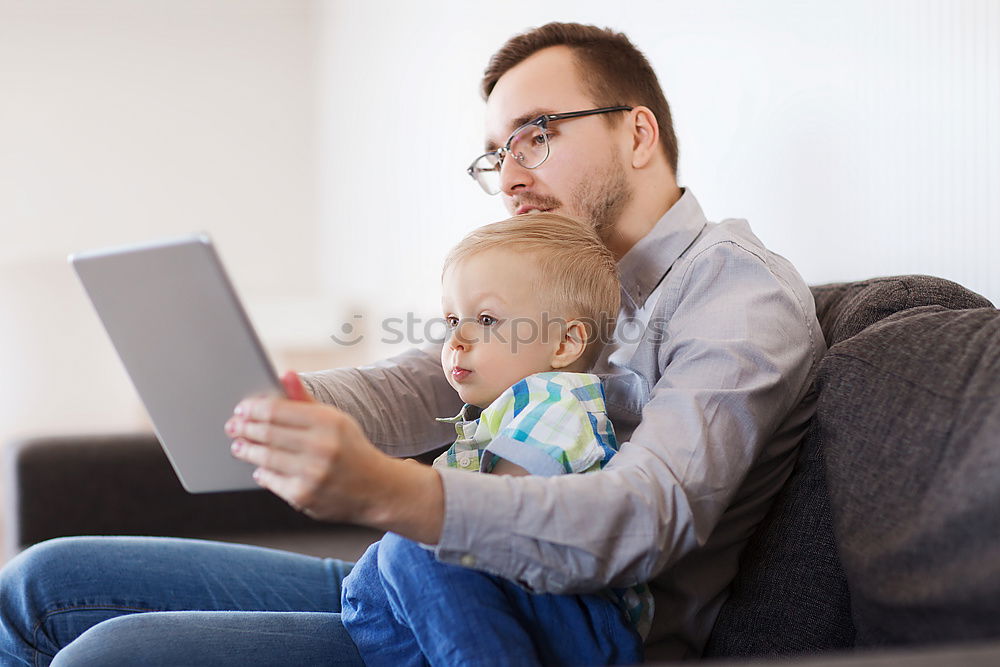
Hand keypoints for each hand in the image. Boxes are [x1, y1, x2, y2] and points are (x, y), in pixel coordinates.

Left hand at [226, 371, 444, 540]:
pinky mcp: (304, 496)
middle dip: (244, 428)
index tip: (242, 409)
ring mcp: (311, 473)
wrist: (377, 488)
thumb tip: (285, 374)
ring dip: (247, 450)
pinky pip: (271, 480)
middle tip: (234, 426)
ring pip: (264, 457)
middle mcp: (320, 446)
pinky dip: (262, 472)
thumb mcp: (335, 419)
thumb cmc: (351, 449)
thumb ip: (305, 399)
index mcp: (327, 421)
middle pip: (267, 433)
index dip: (252, 409)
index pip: (276, 410)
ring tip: (240, 445)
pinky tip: (259, 467)